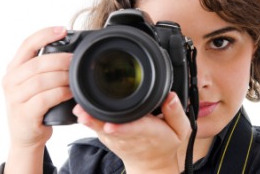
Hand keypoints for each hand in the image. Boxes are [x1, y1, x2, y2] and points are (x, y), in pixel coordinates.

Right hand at [2, 27, 72, 149]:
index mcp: (14, 68)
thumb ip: (45, 67)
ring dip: (63, 77)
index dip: (45, 35)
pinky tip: (70, 92)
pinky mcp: (24, 113)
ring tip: (75, 79)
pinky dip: (61, 93)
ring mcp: (15, 98)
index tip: (63, 29)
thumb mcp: (35, 83)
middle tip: (77, 61)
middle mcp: (10, 80)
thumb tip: (71, 51)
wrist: (27, 135)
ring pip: (42, 80)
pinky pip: (45, 98)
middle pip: (38, 63)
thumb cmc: (36, 105)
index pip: (27, 44)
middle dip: (62, 60)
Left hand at [73, 92, 190, 172]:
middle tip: (84, 112)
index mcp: (148, 132)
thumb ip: (176, 113)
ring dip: (90, 121)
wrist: (151, 164)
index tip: (111, 125)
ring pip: (101, 128)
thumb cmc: (165, 143)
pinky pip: (97, 128)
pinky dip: (89, 120)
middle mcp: (129, 136)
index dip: (122, 127)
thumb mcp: (180, 130)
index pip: (135, 129)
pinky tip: (81, 111)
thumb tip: (170, 96)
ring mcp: (116, 138)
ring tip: (80, 110)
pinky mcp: (109, 137)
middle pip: (112, 127)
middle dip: (98, 121)